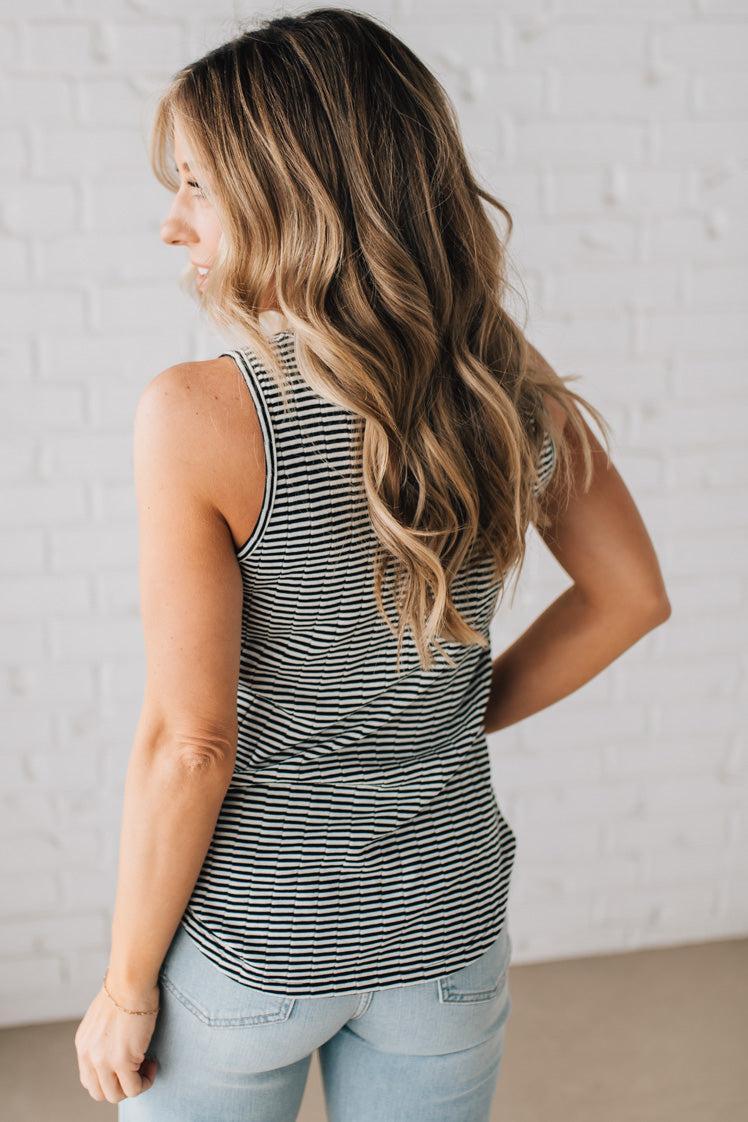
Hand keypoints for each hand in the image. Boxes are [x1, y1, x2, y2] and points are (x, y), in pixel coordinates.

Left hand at [74, 979, 159, 1102]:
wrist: (130, 980)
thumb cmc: (125, 989)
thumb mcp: (104, 1017)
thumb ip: (104, 1037)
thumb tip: (119, 1044)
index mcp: (83, 1045)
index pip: (89, 1079)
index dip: (109, 1078)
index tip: (127, 1065)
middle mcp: (89, 1056)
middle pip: (100, 1093)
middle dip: (121, 1086)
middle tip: (137, 1069)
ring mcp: (104, 1060)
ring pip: (117, 1095)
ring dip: (134, 1085)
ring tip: (147, 1065)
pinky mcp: (122, 1061)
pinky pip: (134, 1088)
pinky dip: (146, 1080)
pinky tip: (153, 1062)